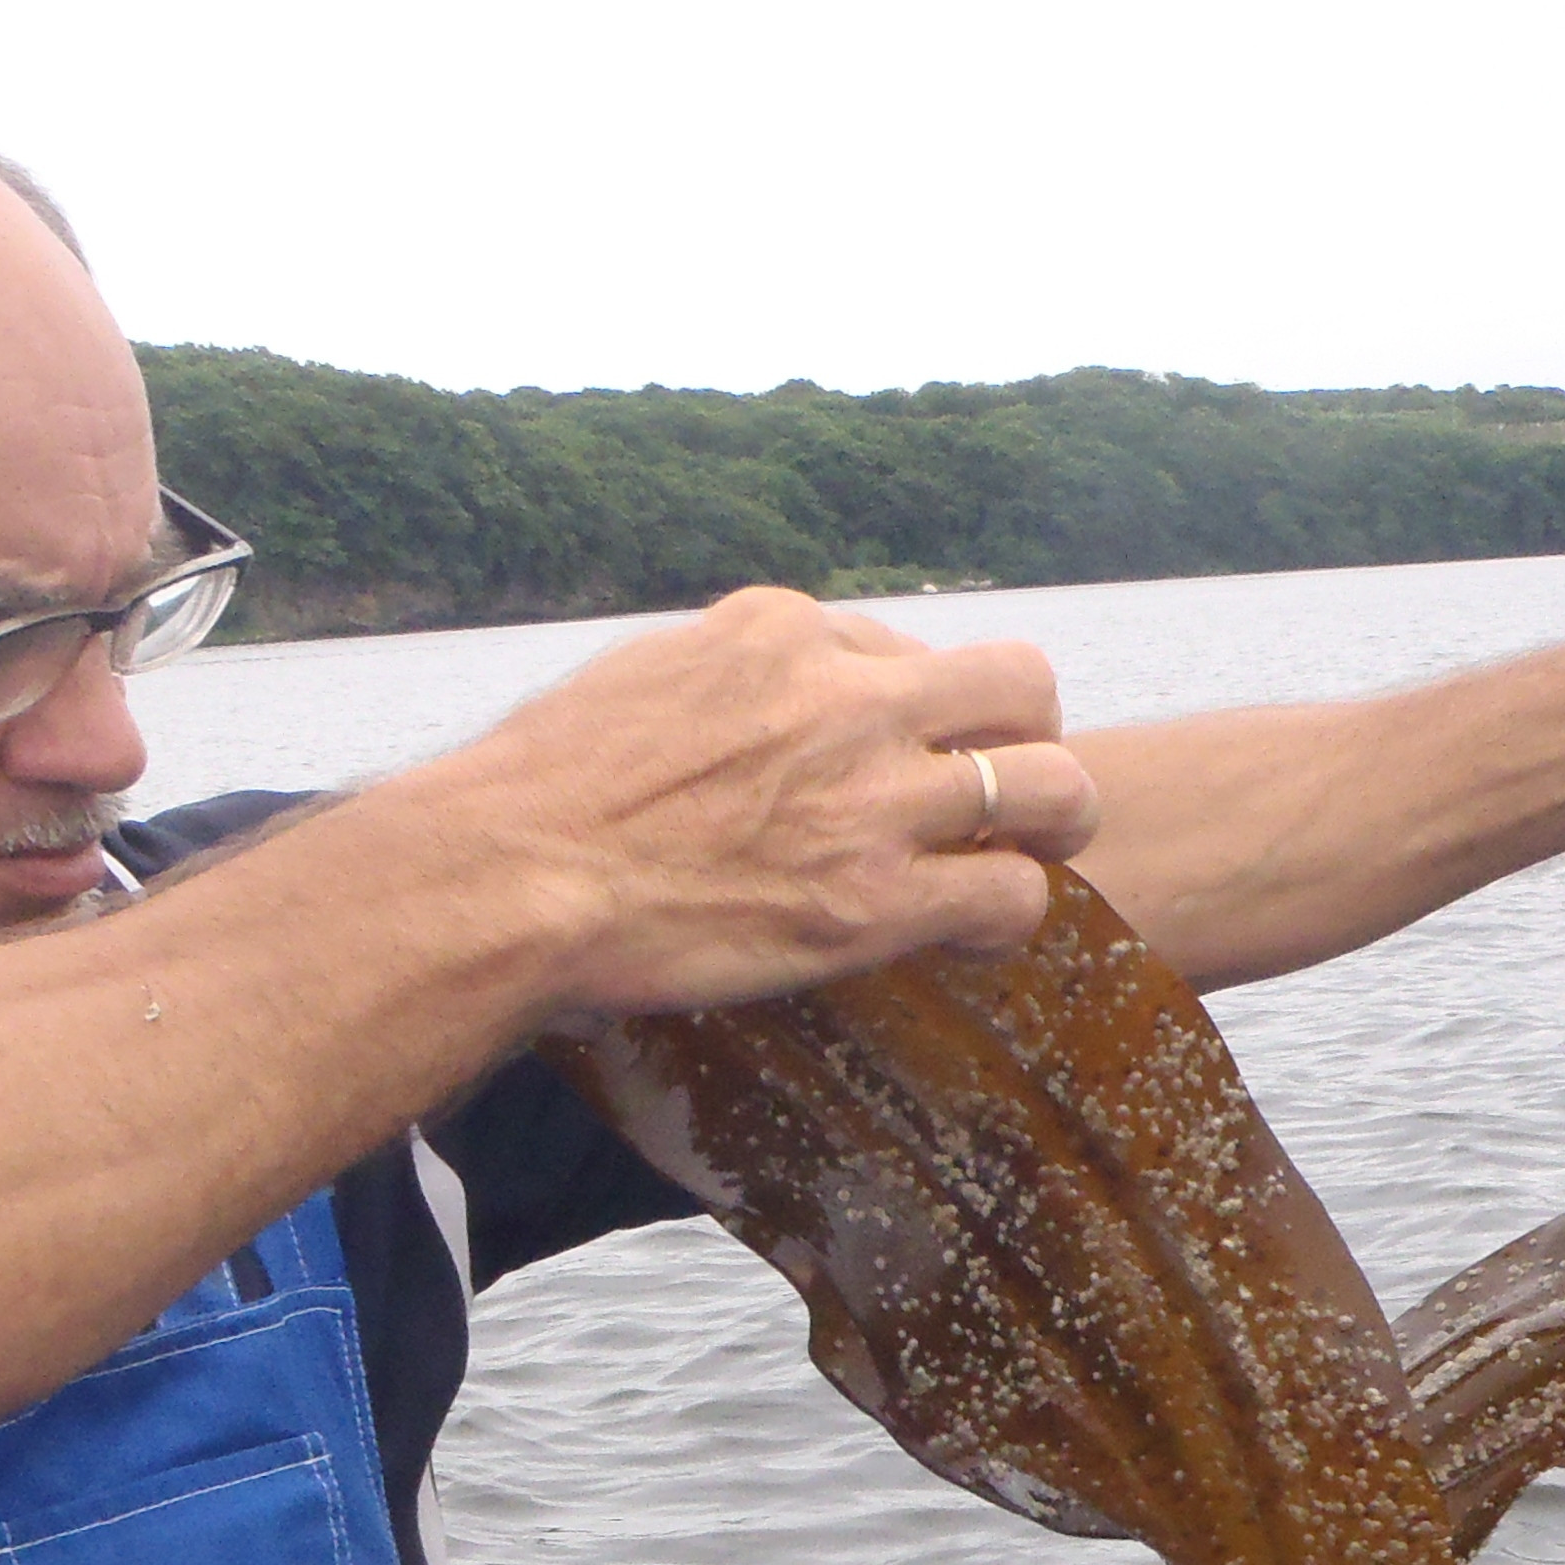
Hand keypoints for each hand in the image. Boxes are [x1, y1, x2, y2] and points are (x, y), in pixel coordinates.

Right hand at [451, 588, 1101, 1020]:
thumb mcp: (638, 679)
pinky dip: (1012, 916)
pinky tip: (977, 934)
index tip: (888, 751)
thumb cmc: (538, 791)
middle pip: (1018, 684)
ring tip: (1030, 853)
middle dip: (1027, 733)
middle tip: (1007, 785)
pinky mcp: (874, 899)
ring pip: (1049, 784)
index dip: (910, 704)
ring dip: (1054, 821)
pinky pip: (1012, 894)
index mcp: (779, 630)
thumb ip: (715, 678)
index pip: (900, 644)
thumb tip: (730, 705)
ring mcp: (869, 798)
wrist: (510, 875)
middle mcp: (844, 697)